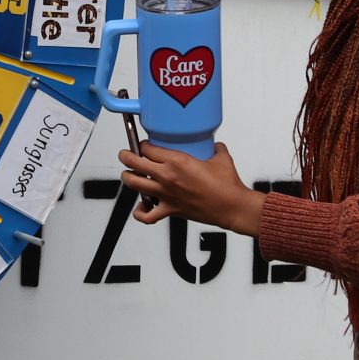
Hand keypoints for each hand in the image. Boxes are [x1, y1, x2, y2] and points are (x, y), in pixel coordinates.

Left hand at [118, 139, 266, 233]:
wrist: (232, 207)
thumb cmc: (227, 186)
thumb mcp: (221, 157)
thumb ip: (215, 148)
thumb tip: (214, 146)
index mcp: (177, 161)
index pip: (148, 148)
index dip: (143, 144)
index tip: (145, 145)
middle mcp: (167, 176)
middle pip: (134, 162)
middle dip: (126, 156)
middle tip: (126, 154)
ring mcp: (166, 194)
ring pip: (134, 184)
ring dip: (128, 177)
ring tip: (130, 174)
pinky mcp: (170, 210)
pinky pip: (147, 215)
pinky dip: (140, 212)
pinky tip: (142, 206)